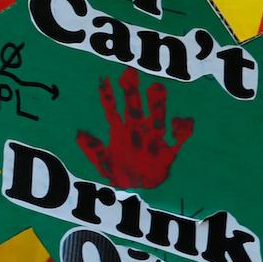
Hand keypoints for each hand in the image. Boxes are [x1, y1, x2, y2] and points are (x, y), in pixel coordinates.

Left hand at [76, 67, 194, 188]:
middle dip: (132, 91)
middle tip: (130, 72)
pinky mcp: (169, 152)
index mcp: (120, 133)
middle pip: (134, 107)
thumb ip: (93, 150)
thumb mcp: (103, 165)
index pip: (112, 110)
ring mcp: (153, 140)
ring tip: (158, 87)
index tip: (104, 79)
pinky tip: (183, 120)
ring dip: (157, 104)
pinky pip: (179, 138)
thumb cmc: (122, 176)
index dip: (108, 95)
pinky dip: (183, 130)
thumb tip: (79, 133)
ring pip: (156, 118)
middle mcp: (138, 132)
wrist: (142, 189)